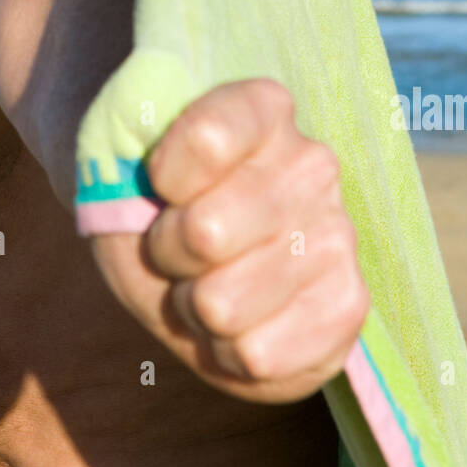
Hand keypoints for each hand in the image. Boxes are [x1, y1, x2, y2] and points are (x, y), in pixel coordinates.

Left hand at [91, 79, 369, 402]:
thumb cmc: (149, 209)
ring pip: (224, 305)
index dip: (160, 178)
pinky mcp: (348, 309)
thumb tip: (178, 200)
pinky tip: (239, 321)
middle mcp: (312, 164)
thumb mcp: (118, 174)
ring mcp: (338, 236)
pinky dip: (227, 353)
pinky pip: (256, 356)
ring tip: (208, 283)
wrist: (188, 267)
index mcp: (261, 110)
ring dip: (196, 308)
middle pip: (205, 233)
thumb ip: (127, 161)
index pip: (207, 138)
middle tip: (178, 248)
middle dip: (169, 256)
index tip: (158, 182)